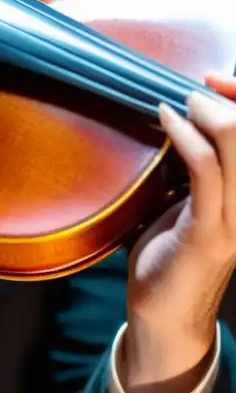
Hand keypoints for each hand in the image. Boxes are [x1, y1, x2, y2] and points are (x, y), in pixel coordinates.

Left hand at [120, 74, 235, 392]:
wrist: (163, 313)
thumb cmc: (171, 253)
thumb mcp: (187, 202)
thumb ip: (194, 169)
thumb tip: (177, 118)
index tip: (218, 78)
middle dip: (235, 99)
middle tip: (202, 83)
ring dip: (211, 115)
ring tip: (185, 101)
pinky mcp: (211, 234)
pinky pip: (206, 174)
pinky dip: (186, 138)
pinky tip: (167, 119)